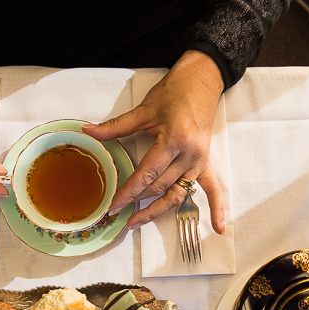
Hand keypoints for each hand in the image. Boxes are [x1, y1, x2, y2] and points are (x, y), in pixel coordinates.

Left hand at [83, 50, 224, 232]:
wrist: (201, 81)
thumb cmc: (175, 92)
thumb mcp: (144, 110)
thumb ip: (116, 126)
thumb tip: (90, 131)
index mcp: (174, 141)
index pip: (147, 174)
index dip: (129, 192)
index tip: (114, 206)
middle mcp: (189, 155)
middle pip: (160, 187)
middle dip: (137, 202)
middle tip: (118, 213)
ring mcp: (200, 161)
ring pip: (178, 194)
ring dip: (159, 211)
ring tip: (137, 222)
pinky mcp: (206, 162)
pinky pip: (212, 188)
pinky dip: (216, 208)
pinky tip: (218, 228)